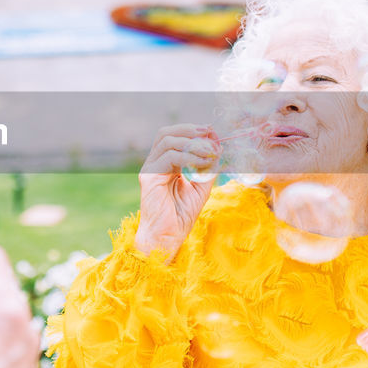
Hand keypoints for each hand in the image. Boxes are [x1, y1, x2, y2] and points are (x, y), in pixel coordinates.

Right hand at [134, 124, 220, 261]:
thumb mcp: (200, 188)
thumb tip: (218, 149)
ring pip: (168, 141)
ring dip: (193, 143)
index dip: (193, 132)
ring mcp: (149, 169)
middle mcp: (154, 164)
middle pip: (167, 133)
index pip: (175, 137)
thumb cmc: (181, 216)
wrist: (167, 237)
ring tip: (211, 151)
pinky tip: (203, 162)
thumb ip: (207, 169)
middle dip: (190, 130)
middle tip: (210, 134)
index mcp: (164, 164)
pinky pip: (169, 157)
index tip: (213, 134)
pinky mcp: (149, 177)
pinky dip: (189, 156)